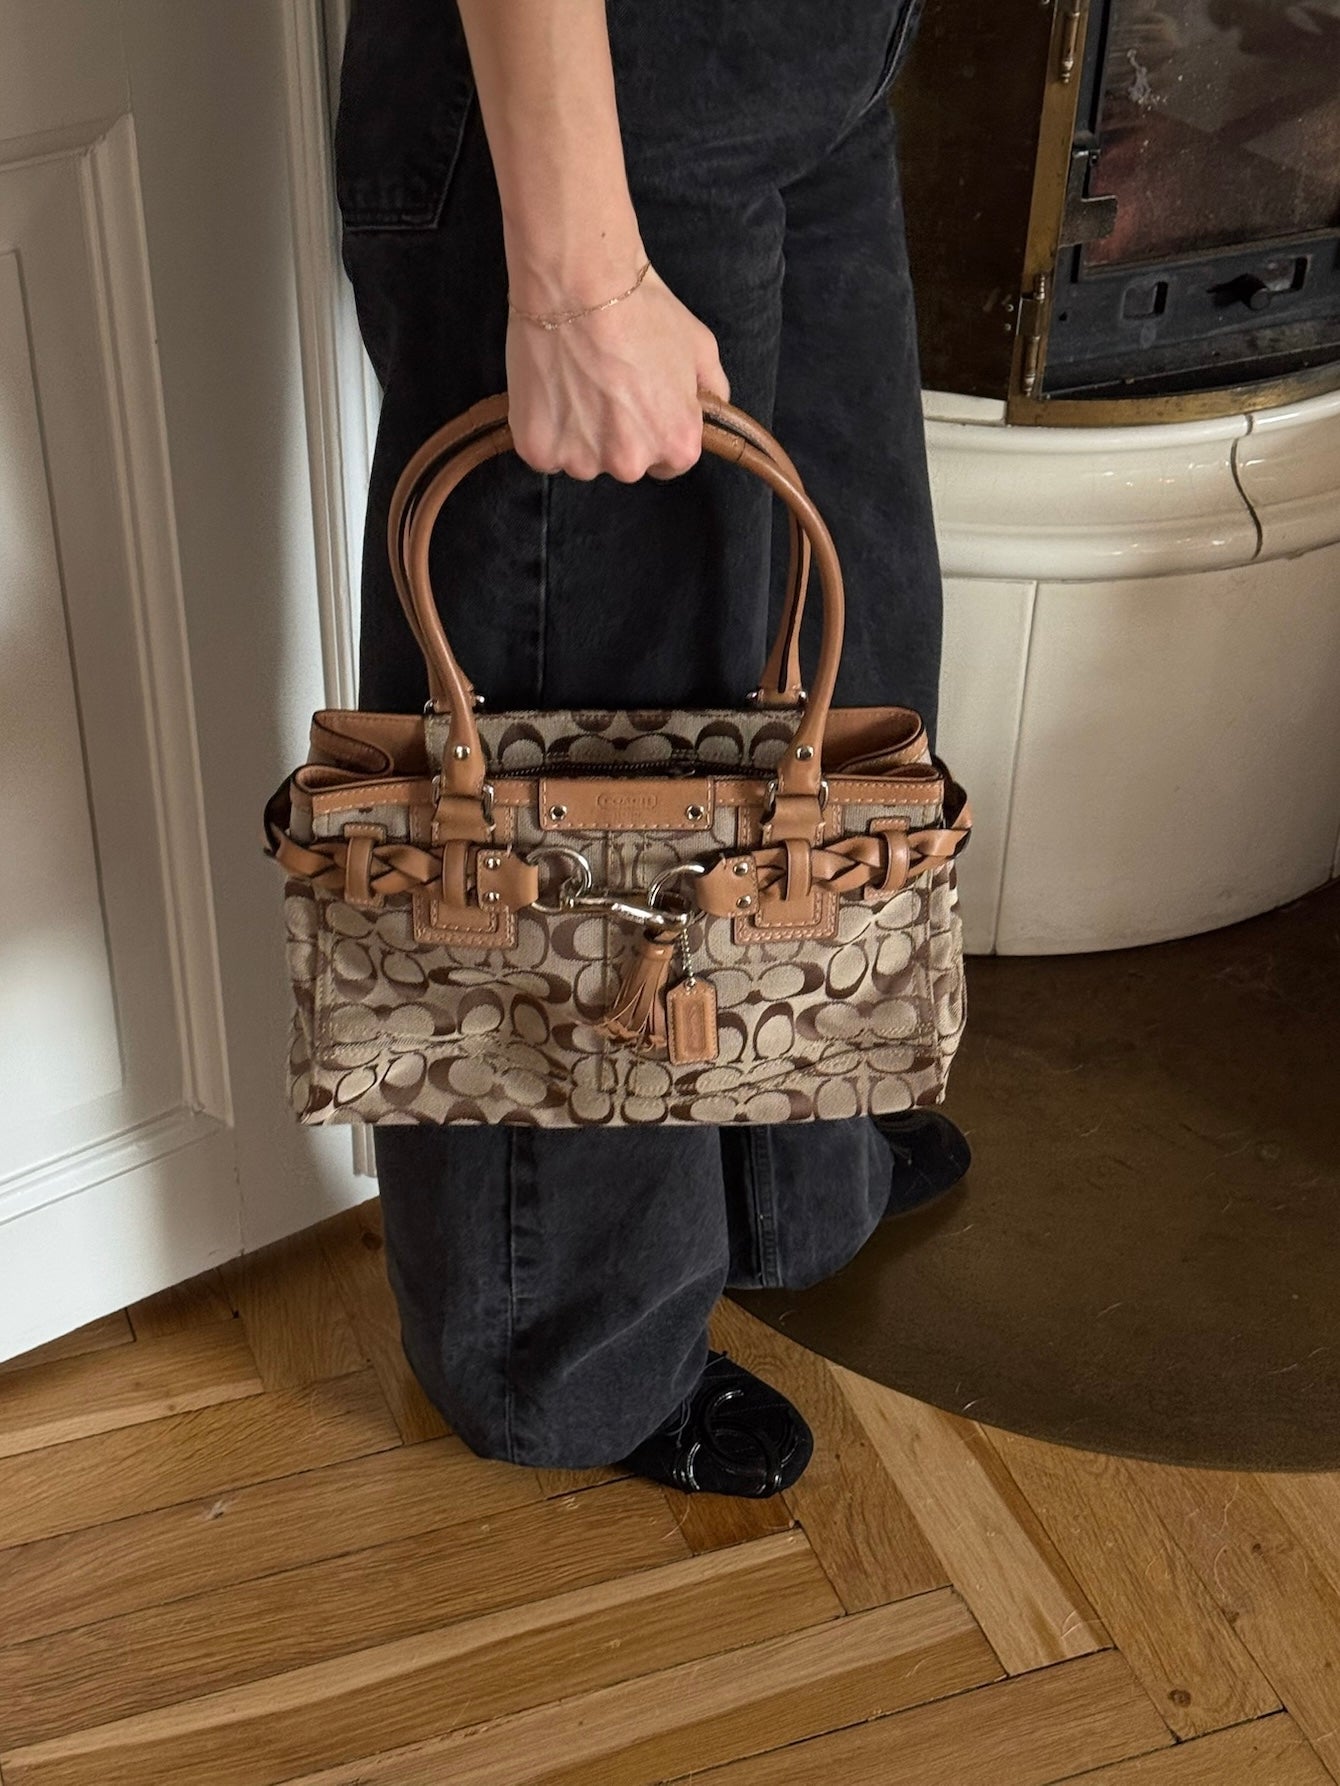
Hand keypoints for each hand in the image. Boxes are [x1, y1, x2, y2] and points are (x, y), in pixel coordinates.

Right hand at [505, 258, 730, 481]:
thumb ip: (711, 390)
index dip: (654, 431)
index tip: (639, 404)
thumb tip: (709, 408)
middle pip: (624, 463)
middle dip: (616, 434)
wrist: (580, 284)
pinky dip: (544, 429)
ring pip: (581, 459)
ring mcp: (582, 462)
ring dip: (578, 434)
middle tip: (603, 385)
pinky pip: (544, 452)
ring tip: (573, 382)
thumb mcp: (700, 348)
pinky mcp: (539, 451)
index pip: (669, 463)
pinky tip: (548, 391)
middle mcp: (631, 465)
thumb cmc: (642, 311)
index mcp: (677, 445)